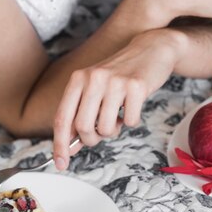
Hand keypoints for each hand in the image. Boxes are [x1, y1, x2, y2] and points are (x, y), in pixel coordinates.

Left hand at [53, 28, 185, 169]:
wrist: (151, 49)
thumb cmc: (121, 73)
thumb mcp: (95, 87)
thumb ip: (81, 113)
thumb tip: (69, 147)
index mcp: (79, 78)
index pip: (62, 117)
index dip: (60, 144)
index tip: (60, 162)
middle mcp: (94, 78)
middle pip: (83, 127)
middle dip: (92, 138)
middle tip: (102, 132)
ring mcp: (115, 81)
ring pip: (106, 127)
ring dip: (113, 130)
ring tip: (118, 116)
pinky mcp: (136, 86)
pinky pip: (129, 121)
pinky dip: (131, 120)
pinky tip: (133, 105)